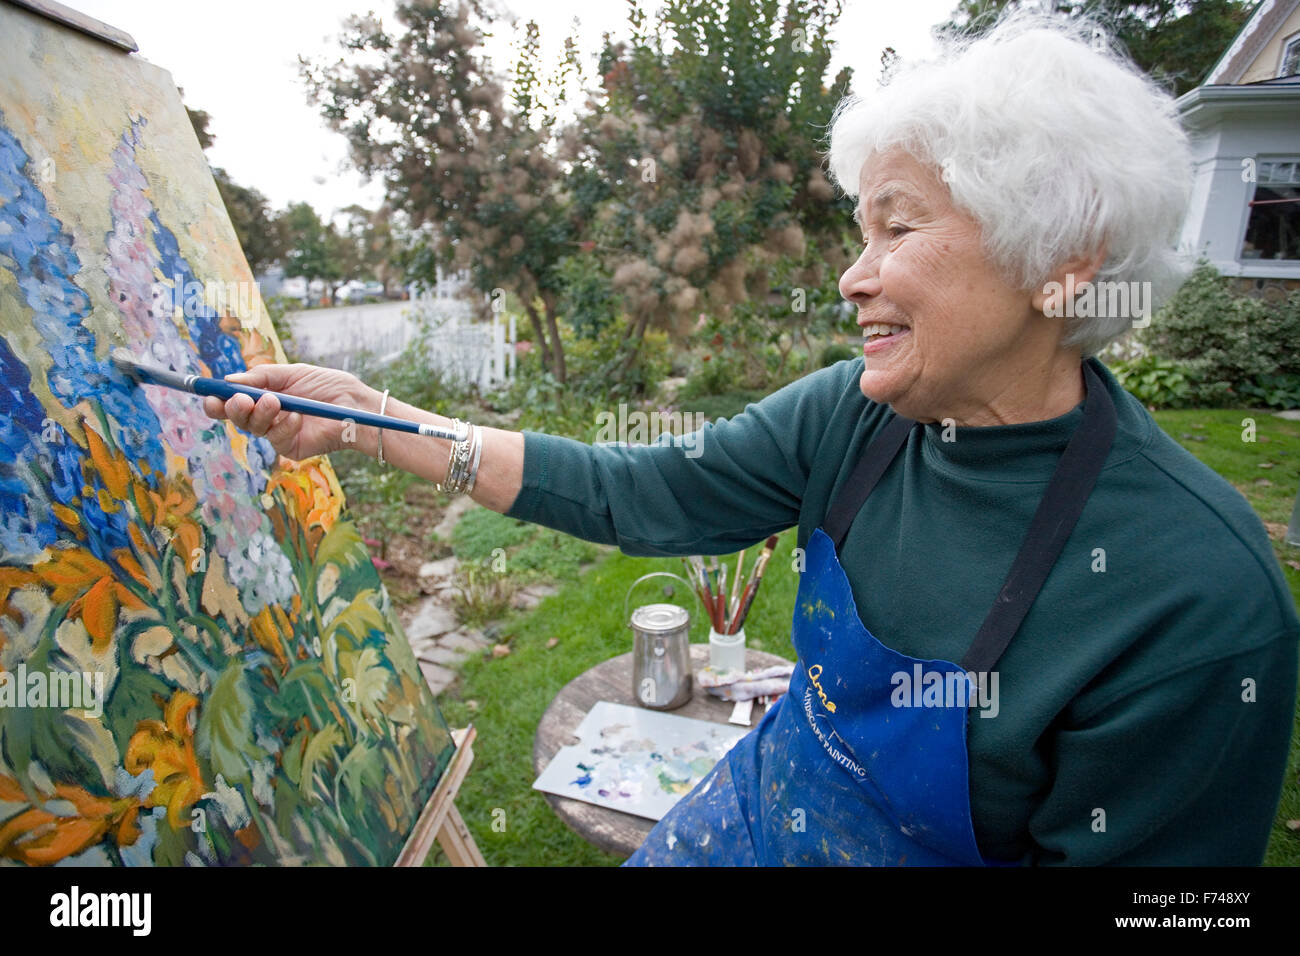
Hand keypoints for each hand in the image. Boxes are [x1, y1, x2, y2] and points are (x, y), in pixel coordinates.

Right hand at [202, 363, 377, 459]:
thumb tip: (229, 380)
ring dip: (260, 414)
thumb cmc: (329, 387)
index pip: (232, 400)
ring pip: (253, 427)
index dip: (217, 400)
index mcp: (263, 396)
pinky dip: (283, 425)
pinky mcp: (290, 448)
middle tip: (240, 400)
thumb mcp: (293, 374)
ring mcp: (277, 433)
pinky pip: (275, 438)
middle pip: (236, 417)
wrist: (356, 405)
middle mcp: (267, 416)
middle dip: (233, 408)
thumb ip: (262, 377)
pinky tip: (296, 417)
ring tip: (274, 402)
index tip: (210, 396)